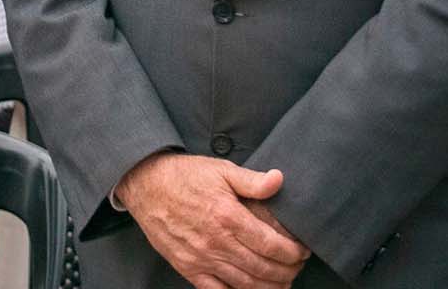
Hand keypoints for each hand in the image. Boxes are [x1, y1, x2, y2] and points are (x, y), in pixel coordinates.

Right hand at [114, 152, 310, 288]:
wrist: (145, 184)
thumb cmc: (184, 176)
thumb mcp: (220, 170)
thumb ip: (252, 180)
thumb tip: (279, 180)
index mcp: (228, 217)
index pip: (271, 245)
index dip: (293, 252)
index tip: (302, 251)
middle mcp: (216, 242)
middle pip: (263, 268)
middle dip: (287, 271)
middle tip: (296, 267)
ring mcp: (201, 258)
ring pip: (245, 284)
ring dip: (269, 287)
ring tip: (282, 282)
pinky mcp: (188, 267)